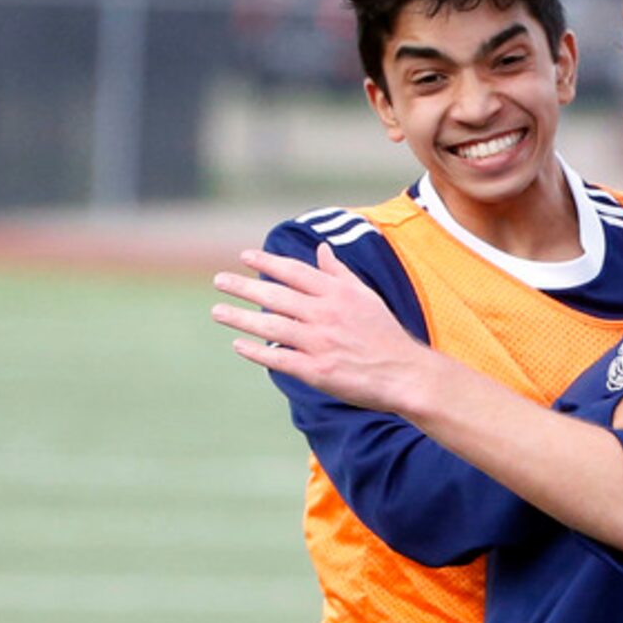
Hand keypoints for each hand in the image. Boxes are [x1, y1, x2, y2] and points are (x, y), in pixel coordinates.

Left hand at [211, 245, 439, 413]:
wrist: (404, 374)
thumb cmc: (384, 334)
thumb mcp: (365, 295)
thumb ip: (339, 273)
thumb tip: (322, 248)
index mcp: (337, 293)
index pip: (295, 272)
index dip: (268, 263)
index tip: (245, 257)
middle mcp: (326, 314)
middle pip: (276, 296)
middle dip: (243, 287)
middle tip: (219, 281)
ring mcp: (320, 343)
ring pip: (271, 326)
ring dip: (241, 318)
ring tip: (218, 311)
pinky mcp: (316, 370)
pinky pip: (278, 358)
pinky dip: (256, 351)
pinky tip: (238, 344)